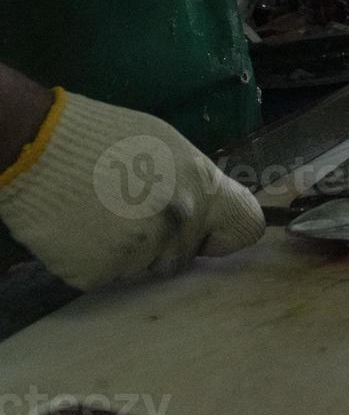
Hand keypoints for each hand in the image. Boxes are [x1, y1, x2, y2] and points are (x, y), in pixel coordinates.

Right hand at [0, 91, 264, 290]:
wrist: (38, 148)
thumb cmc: (106, 138)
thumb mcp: (168, 145)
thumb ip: (196, 182)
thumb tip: (207, 208)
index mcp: (202, 189)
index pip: (244, 227)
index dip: (223, 232)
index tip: (206, 231)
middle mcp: (179, 226)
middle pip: (184, 255)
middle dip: (165, 241)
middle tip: (130, 211)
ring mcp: (139, 253)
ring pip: (145, 267)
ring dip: (129, 251)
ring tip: (102, 215)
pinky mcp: (100, 274)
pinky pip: (109, 276)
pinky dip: (96, 259)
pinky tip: (82, 229)